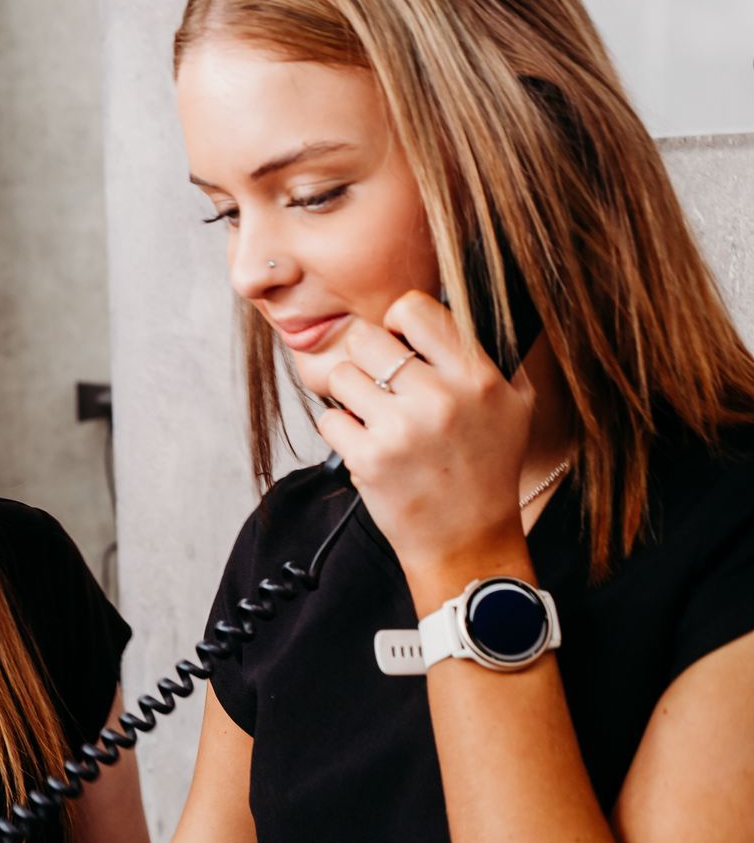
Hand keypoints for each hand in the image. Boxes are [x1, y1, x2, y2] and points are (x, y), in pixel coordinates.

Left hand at [317, 291, 532, 607]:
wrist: (469, 541)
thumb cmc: (486, 470)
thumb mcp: (514, 406)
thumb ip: (488, 355)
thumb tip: (471, 301)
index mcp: (477, 377)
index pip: (414, 309)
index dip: (397, 320)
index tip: (400, 341)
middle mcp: (440, 399)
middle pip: (365, 338)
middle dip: (367, 360)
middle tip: (383, 385)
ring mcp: (402, 430)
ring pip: (341, 376)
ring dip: (351, 395)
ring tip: (377, 417)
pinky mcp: (369, 459)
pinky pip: (329, 419)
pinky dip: (341, 431)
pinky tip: (369, 445)